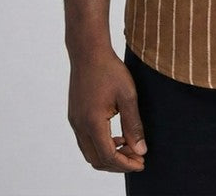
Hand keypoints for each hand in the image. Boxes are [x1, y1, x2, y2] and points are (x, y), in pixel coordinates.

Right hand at [68, 48, 146, 172]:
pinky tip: (115, 135)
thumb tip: (140, 151)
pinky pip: (85, 140)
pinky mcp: (74, 115)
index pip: (108, 157)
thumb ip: (133, 125)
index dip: (126, 164)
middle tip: (137, 157)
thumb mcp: (128, 96)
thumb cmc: (109, 70)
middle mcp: (79, 126)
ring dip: (108, 155)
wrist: (88, 52)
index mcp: (92, 123)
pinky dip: (100, 145)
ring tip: (128, 146)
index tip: (141, 163)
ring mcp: (74, 121)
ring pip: (89, 152)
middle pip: (96, 160)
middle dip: (117, 164)